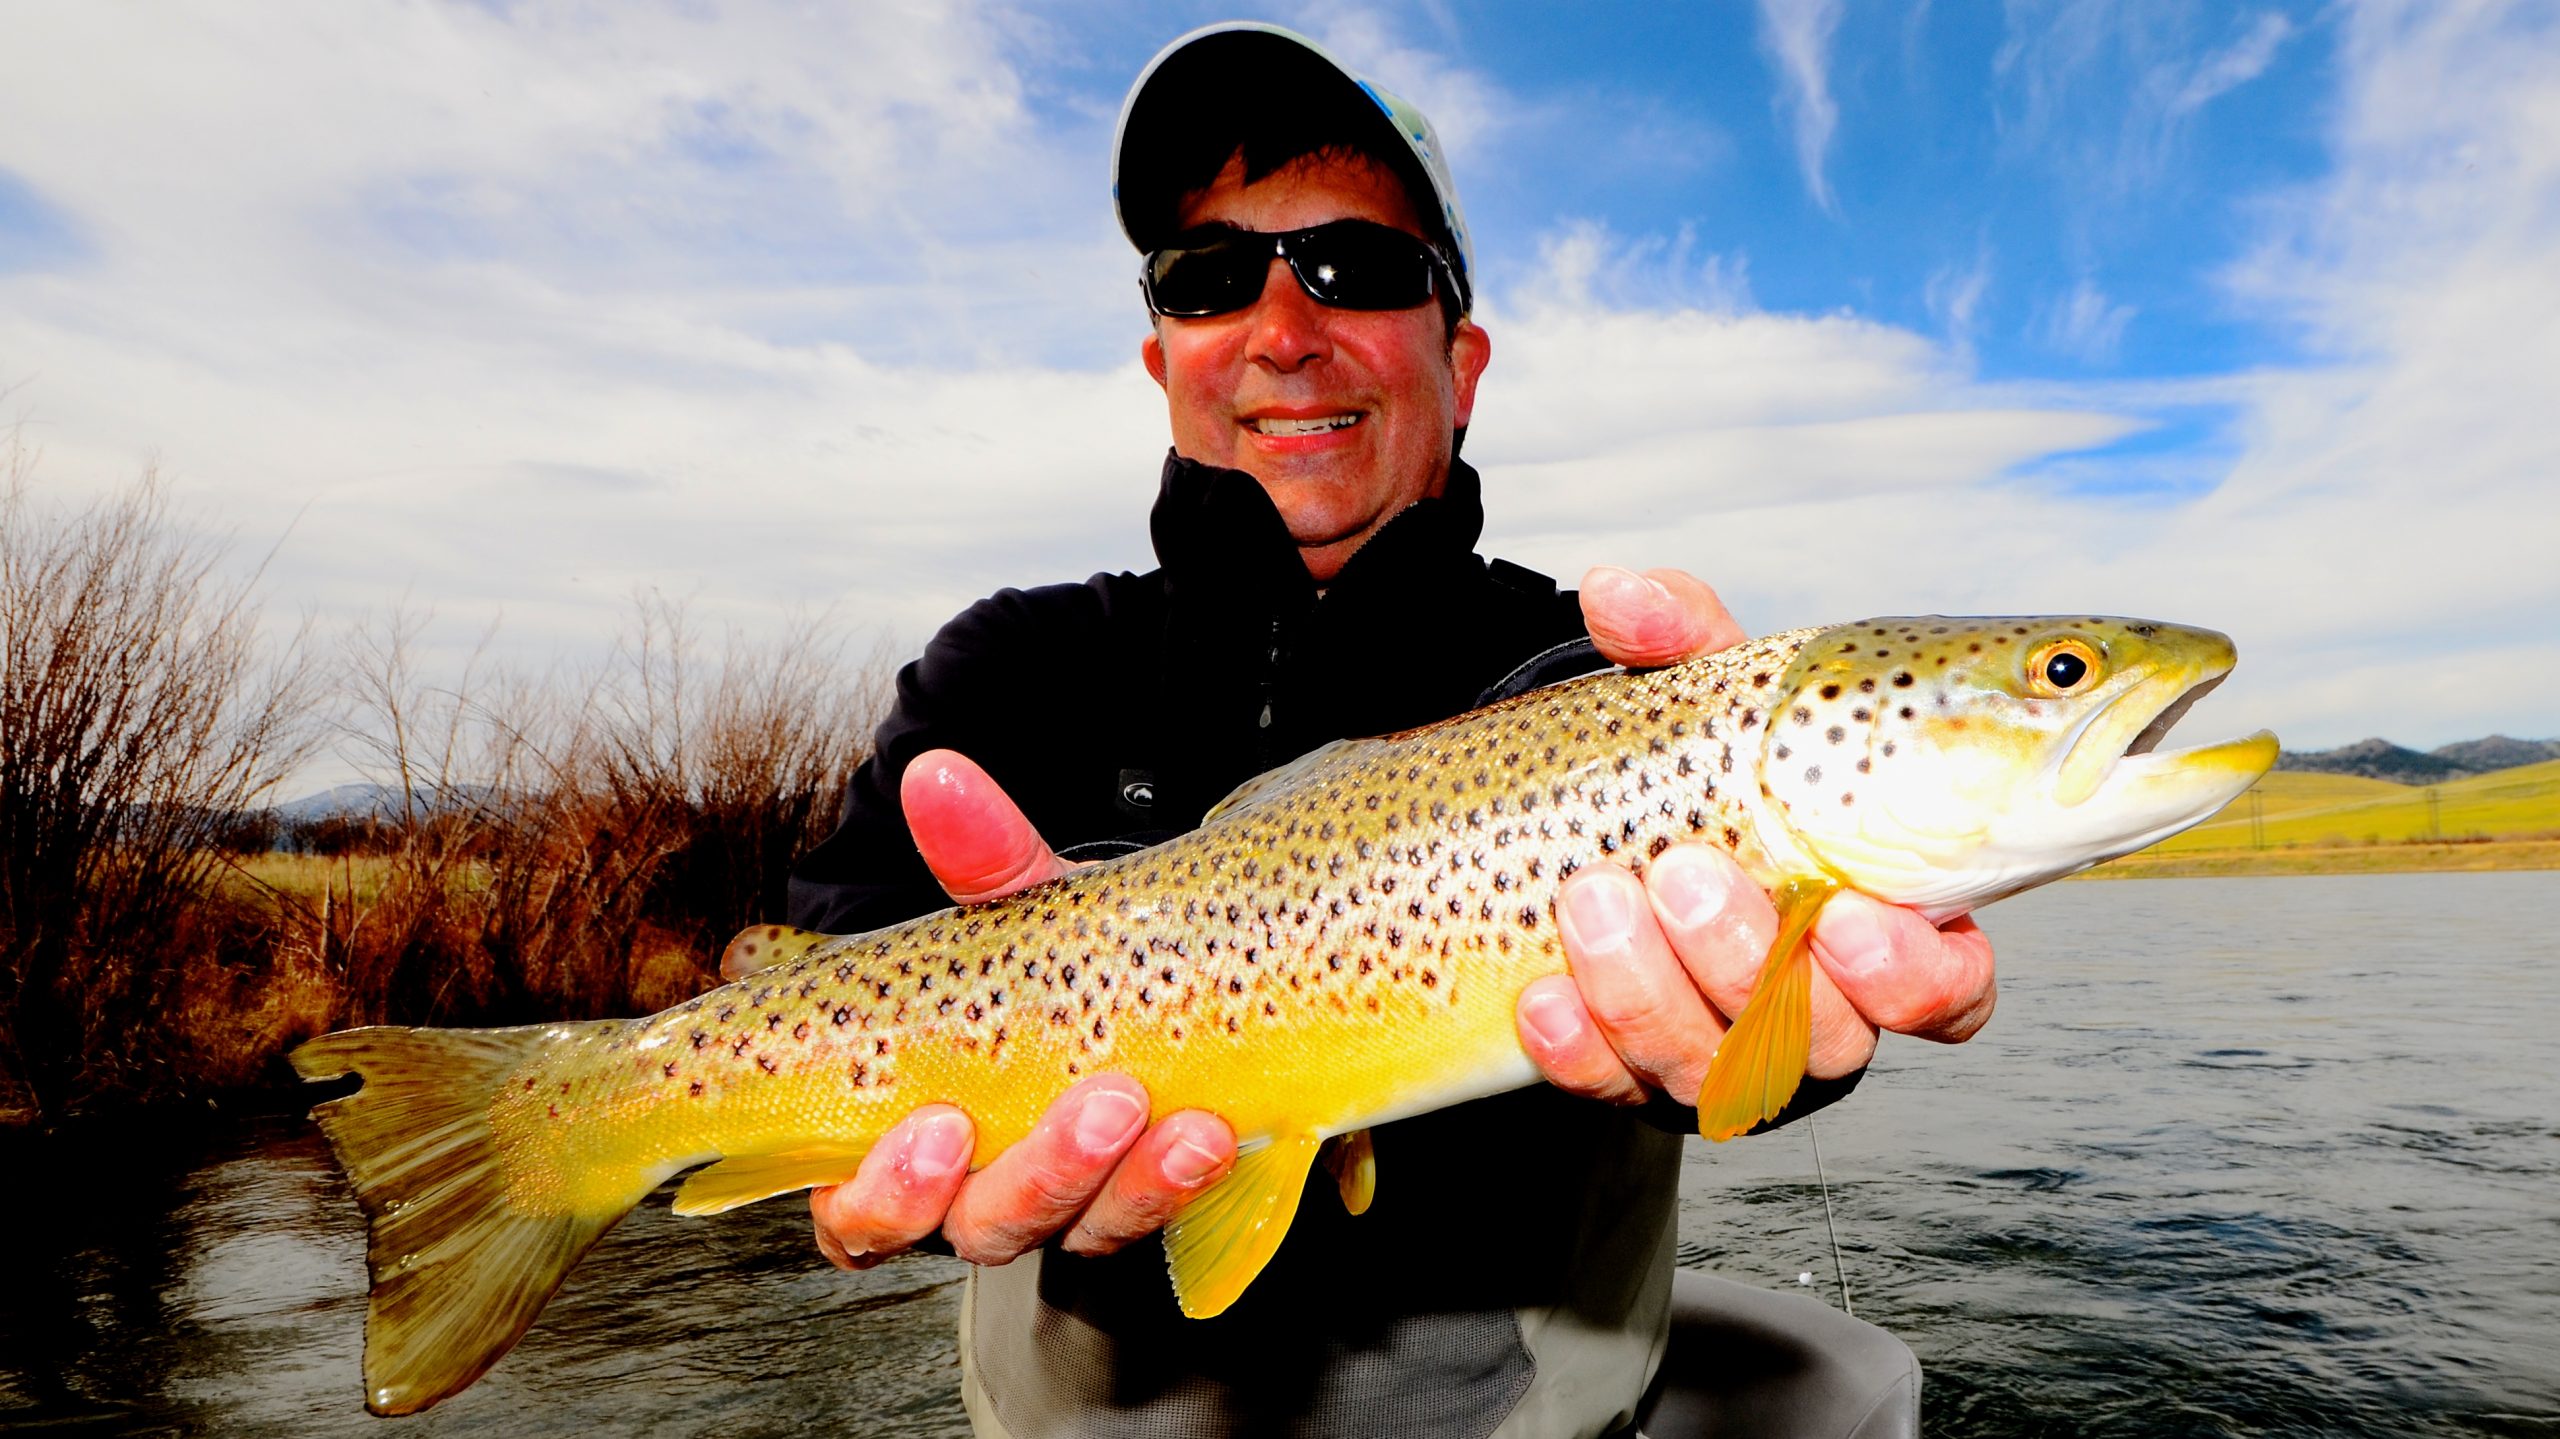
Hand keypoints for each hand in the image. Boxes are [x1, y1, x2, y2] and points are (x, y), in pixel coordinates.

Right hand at [807, 750, 1237, 1271]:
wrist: (1148, 969)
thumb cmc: (1049, 961)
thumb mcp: (1020, 909)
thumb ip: (983, 855)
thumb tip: (936, 776)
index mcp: (904, 1143)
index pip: (859, 1211)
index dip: (889, 1190)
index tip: (940, 1125)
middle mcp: (976, 1191)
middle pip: (983, 1228)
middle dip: (1044, 1175)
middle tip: (1105, 1102)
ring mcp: (1063, 1206)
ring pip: (1080, 1233)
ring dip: (1137, 1185)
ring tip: (1191, 1122)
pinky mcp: (1139, 1206)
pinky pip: (1157, 1225)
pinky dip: (1184, 1187)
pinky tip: (1224, 1133)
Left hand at [1513, 566, 1998, 1109]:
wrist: (1587, 837)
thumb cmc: (1695, 767)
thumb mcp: (1703, 698)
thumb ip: (1683, 637)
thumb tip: (1617, 590)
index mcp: (1885, 929)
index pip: (1948, 992)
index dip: (1916, 976)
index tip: (1849, 914)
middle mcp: (1821, 1013)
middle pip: (1823, 1038)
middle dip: (1746, 958)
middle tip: (1684, 871)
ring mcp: (1727, 1057)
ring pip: (1716, 1072)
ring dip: (1651, 990)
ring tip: (1592, 897)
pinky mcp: (1637, 1083)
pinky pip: (1615, 1091)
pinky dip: (1580, 1049)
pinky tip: (1540, 996)